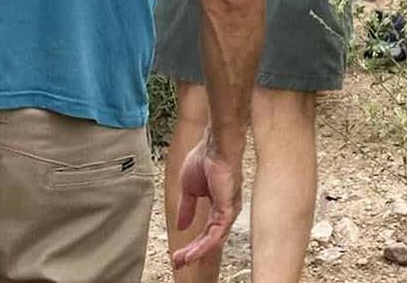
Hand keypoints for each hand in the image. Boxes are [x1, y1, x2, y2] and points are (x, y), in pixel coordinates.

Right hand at [172, 131, 242, 270]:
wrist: (214, 145)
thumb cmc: (205, 158)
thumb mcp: (189, 188)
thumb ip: (186, 208)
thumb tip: (181, 225)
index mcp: (218, 206)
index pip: (205, 233)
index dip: (192, 245)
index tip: (177, 255)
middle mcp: (226, 211)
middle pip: (210, 241)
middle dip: (193, 254)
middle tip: (178, 262)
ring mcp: (229, 211)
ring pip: (214, 240)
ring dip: (197, 252)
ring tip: (183, 260)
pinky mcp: (229, 209)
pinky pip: (217, 233)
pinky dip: (204, 244)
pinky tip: (193, 251)